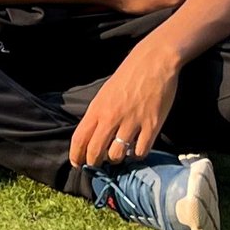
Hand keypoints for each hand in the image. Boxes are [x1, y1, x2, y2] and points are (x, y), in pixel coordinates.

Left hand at [69, 39, 183, 167]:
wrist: (152, 63)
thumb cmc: (126, 77)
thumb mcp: (104, 94)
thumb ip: (98, 114)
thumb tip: (92, 136)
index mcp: (97, 109)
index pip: (79, 138)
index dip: (76, 155)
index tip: (77, 164)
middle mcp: (111, 117)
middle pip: (96, 151)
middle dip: (95, 162)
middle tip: (98, 165)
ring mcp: (132, 122)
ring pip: (118, 154)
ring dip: (117, 159)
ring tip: (120, 154)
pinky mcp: (152, 125)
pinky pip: (141, 151)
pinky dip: (138, 155)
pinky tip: (137, 150)